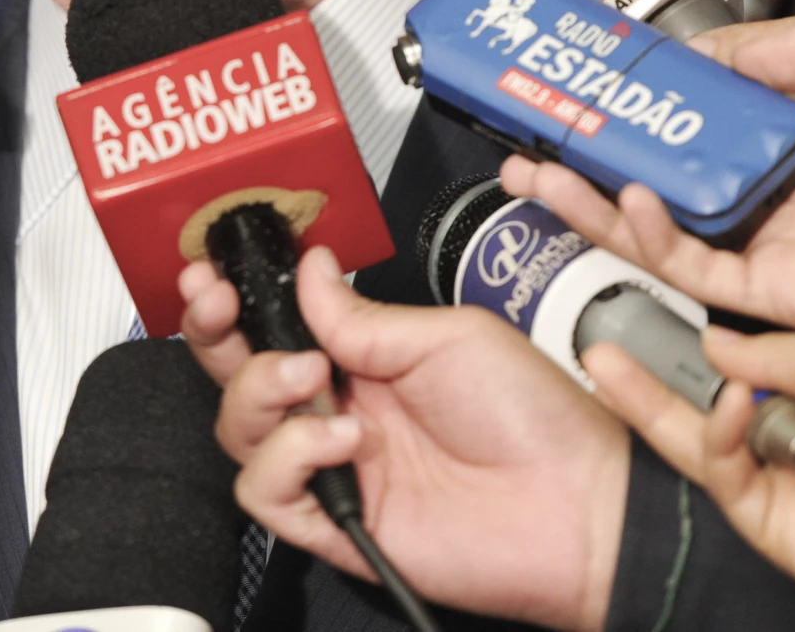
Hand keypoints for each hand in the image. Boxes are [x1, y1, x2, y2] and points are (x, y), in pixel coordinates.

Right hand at [178, 248, 625, 631]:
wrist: (579, 504)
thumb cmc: (536, 415)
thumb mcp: (448, 336)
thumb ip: (362, 317)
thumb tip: (307, 271)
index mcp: (365, 359)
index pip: (276, 325)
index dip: (236, 299)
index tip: (216, 272)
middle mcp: (340, 409)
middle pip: (237, 375)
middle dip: (214, 335)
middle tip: (222, 307)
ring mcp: (336, 468)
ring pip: (239, 431)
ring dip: (261, 392)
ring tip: (317, 381)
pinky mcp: (337, 525)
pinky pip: (267, 492)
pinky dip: (288, 458)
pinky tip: (341, 441)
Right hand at [502, 9, 794, 350]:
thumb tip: (716, 49)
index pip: (715, 114)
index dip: (657, 98)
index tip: (606, 77)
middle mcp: (794, 192)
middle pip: (673, 176)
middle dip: (600, 156)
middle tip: (543, 133)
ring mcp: (784, 245)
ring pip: (666, 226)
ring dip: (596, 200)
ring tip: (538, 170)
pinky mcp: (782, 296)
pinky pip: (697, 270)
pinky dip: (650, 236)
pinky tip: (619, 198)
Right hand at [587, 328, 794, 631]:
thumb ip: (766, 345)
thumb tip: (708, 340)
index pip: (738, 327)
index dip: (691, 305)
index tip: (646, 275)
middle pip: (700, 379)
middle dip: (641, 354)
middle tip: (592, 319)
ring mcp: (780, 466)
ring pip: (693, 426)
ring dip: (643, 396)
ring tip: (598, 362)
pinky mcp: (770, 516)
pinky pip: (722, 470)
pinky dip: (720, 437)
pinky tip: (731, 407)